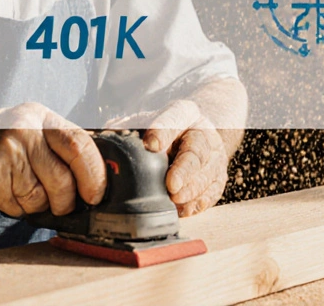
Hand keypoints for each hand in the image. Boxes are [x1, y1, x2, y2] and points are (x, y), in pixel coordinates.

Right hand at [0, 103, 105, 217]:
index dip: (94, 174)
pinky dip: (14, 208)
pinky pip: (17, 205)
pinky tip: (1, 192)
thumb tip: (98, 177)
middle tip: (63, 206)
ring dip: (35, 205)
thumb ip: (58, 146)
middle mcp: (25, 128)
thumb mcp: (27, 130)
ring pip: (41, 196)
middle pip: (64, 177)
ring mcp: (7, 149)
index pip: (80, 144)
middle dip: (68, 200)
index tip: (96, 194)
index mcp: (40, 116)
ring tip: (19, 191)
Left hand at [115, 100, 229, 216]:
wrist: (198, 135)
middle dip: (185, 170)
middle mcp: (203, 133)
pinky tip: (183, 210)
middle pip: (197, 152)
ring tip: (175, 201)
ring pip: (207, 175)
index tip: (151, 145)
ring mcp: (214, 157)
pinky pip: (211, 193)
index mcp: (184, 113)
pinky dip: (197, 203)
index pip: (176, 118)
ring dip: (191, 191)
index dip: (164, 131)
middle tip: (171, 185)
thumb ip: (128, 127)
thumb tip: (104, 134)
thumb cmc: (165, 130)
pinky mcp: (218, 179)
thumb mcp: (149, 119)